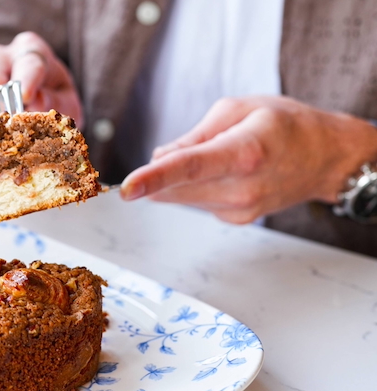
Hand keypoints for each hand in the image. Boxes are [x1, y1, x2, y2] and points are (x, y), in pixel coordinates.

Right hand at [0, 32, 82, 124]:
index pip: (28, 63)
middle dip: (3, 102)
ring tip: (9, 131)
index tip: (26, 97)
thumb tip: (36, 102)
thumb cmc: (54, 102)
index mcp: (30, 50)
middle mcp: (0, 57)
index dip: (27, 80)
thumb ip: (55, 102)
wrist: (35, 115)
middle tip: (15, 122)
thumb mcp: (66, 103)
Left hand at [120, 96, 376, 223]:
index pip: (188, 168)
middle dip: (162, 172)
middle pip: (175, 188)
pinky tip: (225, 173)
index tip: (126, 189)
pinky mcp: (236, 219)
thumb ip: (194, 135)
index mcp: (244, 152)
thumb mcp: (239, 109)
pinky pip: (196, 202)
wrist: (326, 157)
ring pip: (181, 197)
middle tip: (184, 150)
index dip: (153, 178)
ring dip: (181, 179)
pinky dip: (197, 187)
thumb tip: (158, 159)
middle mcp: (241, 188)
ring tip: (220, 156)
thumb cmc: (285, 125)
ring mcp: (240, 209)